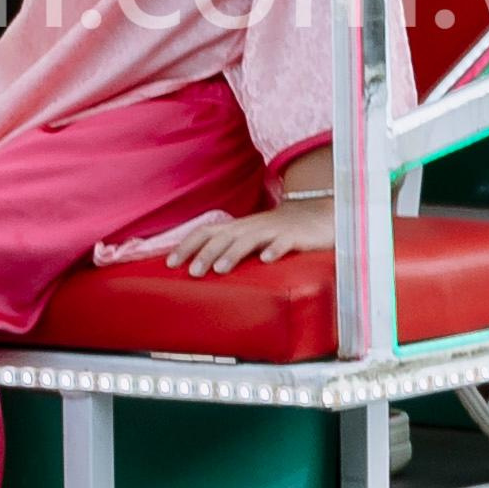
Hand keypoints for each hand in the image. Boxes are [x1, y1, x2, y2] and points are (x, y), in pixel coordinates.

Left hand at [98, 205, 323, 276]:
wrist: (318, 215)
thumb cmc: (278, 231)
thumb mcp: (250, 237)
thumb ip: (228, 248)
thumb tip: (199, 267)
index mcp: (238, 228)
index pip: (205, 231)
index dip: (187, 245)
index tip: (170, 263)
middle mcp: (251, 227)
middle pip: (223, 237)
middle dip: (206, 253)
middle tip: (192, 272)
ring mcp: (273, 230)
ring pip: (249, 239)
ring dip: (233, 253)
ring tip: (220, 269)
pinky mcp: (295, 236)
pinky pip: (284, 242)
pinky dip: (275, 250)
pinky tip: (267, 260)